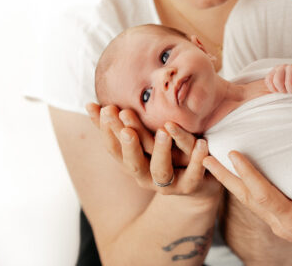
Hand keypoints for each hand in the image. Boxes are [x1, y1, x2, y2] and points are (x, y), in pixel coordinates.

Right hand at [86, 103, 221, 197]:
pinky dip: (196, 159)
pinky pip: (193, 174)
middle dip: (129, 142)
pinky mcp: (190, 186)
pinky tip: (201, 142)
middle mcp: (146, 176)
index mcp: (132, 163)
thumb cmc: (168, 150)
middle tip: (126, 120)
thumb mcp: (144, 136)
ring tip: (164, 130)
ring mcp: (168, 185)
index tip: (106, 108)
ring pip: (161, 170)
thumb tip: (90, 104)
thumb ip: (121, 124)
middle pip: (133, 162)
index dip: (108, 131)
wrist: (200, 178)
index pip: (114, 149)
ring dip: (161, 150)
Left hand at [204, 151, 291, 261]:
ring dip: (230, 182)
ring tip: (213, 164)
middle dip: (225, 177)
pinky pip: (256, 203)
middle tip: (205, 158)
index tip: (233, 154)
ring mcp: (279, 224)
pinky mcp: (282, 221)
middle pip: (246, 198)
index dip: (248, 174)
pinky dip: (243, 188)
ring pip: (248, 201)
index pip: (264, 195)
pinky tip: (238, 178)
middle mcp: (280, 224)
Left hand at [265, 64, 291, 93]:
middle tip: (288, 91)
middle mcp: (282, 67)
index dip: (275, 89)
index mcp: (275, 70)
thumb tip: (264, 97)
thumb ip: (273, 88)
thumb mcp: (281, 86)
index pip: (269, 80)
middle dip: (283, 90)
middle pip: (277, 81)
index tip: (280, 91)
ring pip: (289, 83)